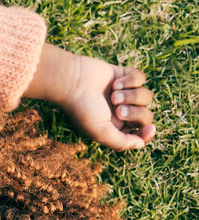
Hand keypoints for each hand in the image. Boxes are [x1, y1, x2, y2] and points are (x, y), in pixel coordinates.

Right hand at [27, 45, 153, 149]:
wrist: (71, 81)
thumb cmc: (82, 108)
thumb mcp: (100, 132)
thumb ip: (121, 142)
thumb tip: (140, 144)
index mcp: (114, 127)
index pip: (139, 134)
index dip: (147, 134)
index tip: (149, 129)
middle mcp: (121, 111)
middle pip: (146, 116)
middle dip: (135, 113)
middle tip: (117, 110)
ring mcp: (124, 93)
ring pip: (146, 96)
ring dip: (131, 96)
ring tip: (113, 94)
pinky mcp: (124, 76)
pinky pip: (141, 78)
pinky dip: (130, 80)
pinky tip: (115, 82)